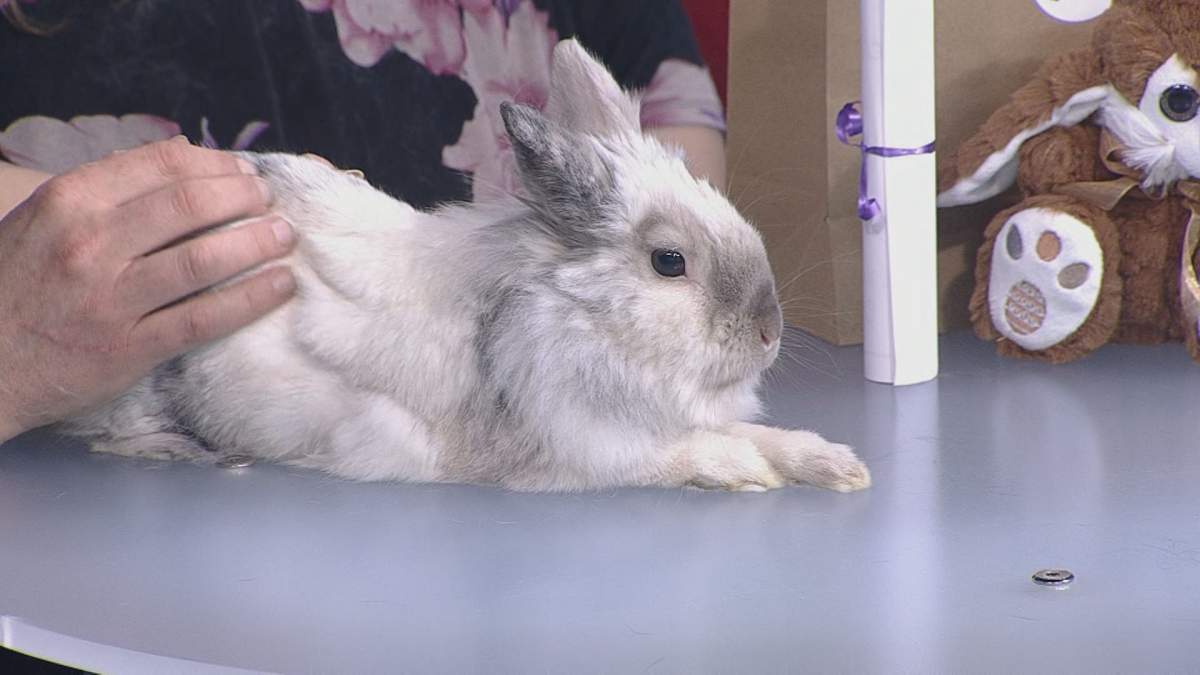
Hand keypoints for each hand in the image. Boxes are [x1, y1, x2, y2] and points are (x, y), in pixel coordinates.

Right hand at [0, 138, 296, 441]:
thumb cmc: (17, 285)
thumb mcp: (45, 219)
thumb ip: (108, 191)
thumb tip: (183, 158)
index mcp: (71, 201)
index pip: (162, 164)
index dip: (217, 165)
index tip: (246, 172)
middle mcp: (90, 243)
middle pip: (190, 206)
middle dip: (245, 199)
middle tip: (272, 204)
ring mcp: (111, 297)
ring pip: (203, 259)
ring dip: (256, 243)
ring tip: (284, 238)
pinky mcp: (129, 348)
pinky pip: (204, 318)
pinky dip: (250, 298)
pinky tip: (279, 286)